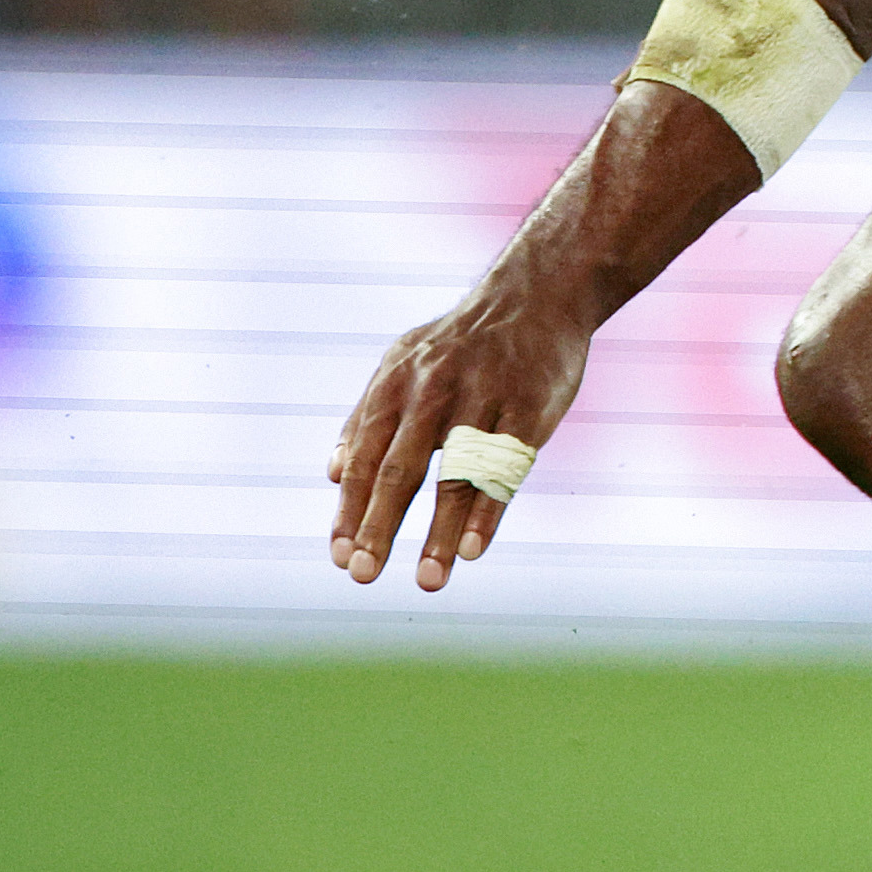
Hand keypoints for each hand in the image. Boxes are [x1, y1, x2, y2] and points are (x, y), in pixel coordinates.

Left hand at [326, 279, 593, 592]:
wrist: (538, 290)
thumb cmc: (463, 340)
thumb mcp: (403, 364)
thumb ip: (367, 417)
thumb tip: (334, 476)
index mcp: (397, 385)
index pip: (366, 458)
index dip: (351, 510)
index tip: (340, 559)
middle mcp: (435, 391)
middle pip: (402, 470)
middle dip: (379, 526)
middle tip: (362, 576)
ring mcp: (487, 398)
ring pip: (458, 475)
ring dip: (441, 533)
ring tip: (428, 580)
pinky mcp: (534, 406)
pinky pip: (508, 465)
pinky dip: (490, 509)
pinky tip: (475, 548)